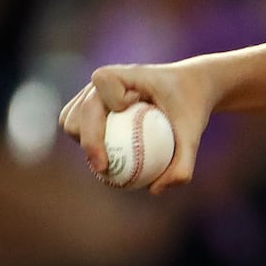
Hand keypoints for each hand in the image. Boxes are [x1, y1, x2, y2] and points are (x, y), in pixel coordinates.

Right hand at [58, 62, 212, 193]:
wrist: (191, 90)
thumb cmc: (192, 107)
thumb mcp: (194, 133)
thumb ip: (183, 163)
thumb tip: (155, 191)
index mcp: (124, 74)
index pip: (104, 81)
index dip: (111, 99)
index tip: (131, 110)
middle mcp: (102, 81)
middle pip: (78, 112)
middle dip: (88, 139)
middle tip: (106, 167)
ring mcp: (92, 94)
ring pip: (70, 121)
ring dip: (85, 142)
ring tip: (108, 162)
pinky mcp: (90, 106)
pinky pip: (78, 128)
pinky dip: (88, 144)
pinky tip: (109, 161)